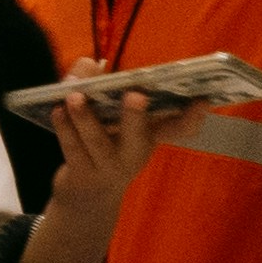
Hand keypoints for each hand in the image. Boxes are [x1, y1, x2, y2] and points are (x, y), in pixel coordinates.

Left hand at [41, 56, 199, 210]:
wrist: (89, 197)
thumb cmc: (105, 145)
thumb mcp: (115, 120)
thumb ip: (102, 87)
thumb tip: (89, 65)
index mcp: (148, 136)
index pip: (177, 128)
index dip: (192, 116)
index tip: (204, 100)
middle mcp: (134, 153)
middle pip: (138, 136)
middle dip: (136, 116)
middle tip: (137, 95)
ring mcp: (109, 167)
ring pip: (97, 142)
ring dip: (85, 118)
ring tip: (75, 96)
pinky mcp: (83, 176)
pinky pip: (72, 150)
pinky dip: (64, 129)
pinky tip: (57, 110)